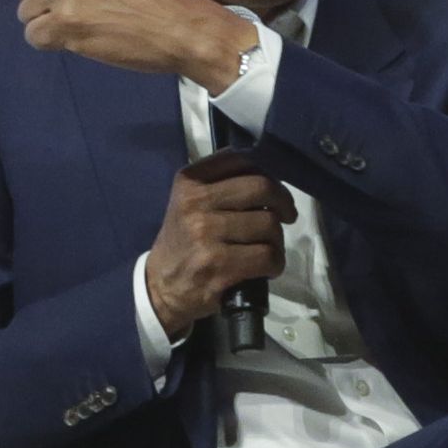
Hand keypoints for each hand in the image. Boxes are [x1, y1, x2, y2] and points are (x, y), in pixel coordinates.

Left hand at [0, 0, 255, 89]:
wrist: (181, 26)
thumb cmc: (154, 2)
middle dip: (42, 5)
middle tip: (81, 15)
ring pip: (27, 15)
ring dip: (49, 27)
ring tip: (89, 28)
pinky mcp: (65, 22)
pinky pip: (36, 37)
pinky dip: (52, 44)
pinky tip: (82, 41)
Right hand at [144, 150, 297, 340]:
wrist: (160, 287)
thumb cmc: (184, 241)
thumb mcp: (190, 201)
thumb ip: (222, 182)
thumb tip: (267, 173)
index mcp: (190, 181)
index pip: (242, 161)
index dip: (269, 175)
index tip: (274, 193)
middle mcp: (195, 203)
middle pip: (261, 188)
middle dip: (283, 203)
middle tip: (286, 216)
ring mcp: (205, 235)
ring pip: (268, 224)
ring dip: (278, 240)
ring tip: (268, 248)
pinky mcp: (217, 266)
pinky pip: (266, 256)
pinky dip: (275, 263)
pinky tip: (267, 268)